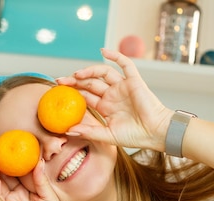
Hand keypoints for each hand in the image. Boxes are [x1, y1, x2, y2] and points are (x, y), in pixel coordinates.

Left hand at [57, 48, 172, 151]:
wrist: (155, 133)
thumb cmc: (135, 136)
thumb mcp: (107, 136)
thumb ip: (89, 132)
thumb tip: (68, 130)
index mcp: (105, 107)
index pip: (85, 95)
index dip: (73, 92)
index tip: (58, 91)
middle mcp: (112, 95)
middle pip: (90, 83)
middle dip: (74, 81)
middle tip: (59, 81)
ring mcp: (122, 87)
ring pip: (103, 73)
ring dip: (89, 71)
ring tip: (76, 74)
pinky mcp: (134, 81)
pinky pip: (125, 64)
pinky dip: (115, 55)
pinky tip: (103, 51)